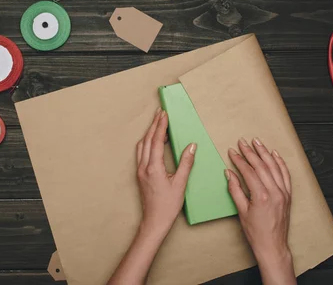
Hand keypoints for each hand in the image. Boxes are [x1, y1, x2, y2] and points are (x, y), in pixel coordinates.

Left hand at [136, 108, 195, 236]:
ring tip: (157, 123)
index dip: (160, 126)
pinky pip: (141, 153)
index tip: (164, 114)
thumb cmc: (168, 206)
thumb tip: (192, 146)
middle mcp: (144, 167)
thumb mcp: (181, 184)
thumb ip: (186, 163)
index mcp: (154, 168)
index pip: (156, 141)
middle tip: (160, 112)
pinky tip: (153, 141)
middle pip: (147, 140)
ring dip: (149, 133)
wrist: (154, 221)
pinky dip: (147, 142)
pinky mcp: (140, 174)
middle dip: (154, 125)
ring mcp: (140, 170)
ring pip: (142, 146)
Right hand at [226, 138, 295, 284]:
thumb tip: (229, 174)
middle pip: (261, 165)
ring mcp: (283, 193)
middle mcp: (275, 192)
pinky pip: (285, 174)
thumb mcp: (241, 211)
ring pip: (274, 166)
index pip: (249, 171)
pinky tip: (274, 154)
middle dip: (250, 152)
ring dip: (265, 153)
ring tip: (257, 142)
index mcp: (261, 196)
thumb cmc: (256, 232)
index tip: (232, 152)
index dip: (239, 160)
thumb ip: (235, 190)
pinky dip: (280, 163)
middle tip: (242, 142)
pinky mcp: (288, 195)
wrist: (273, 246)